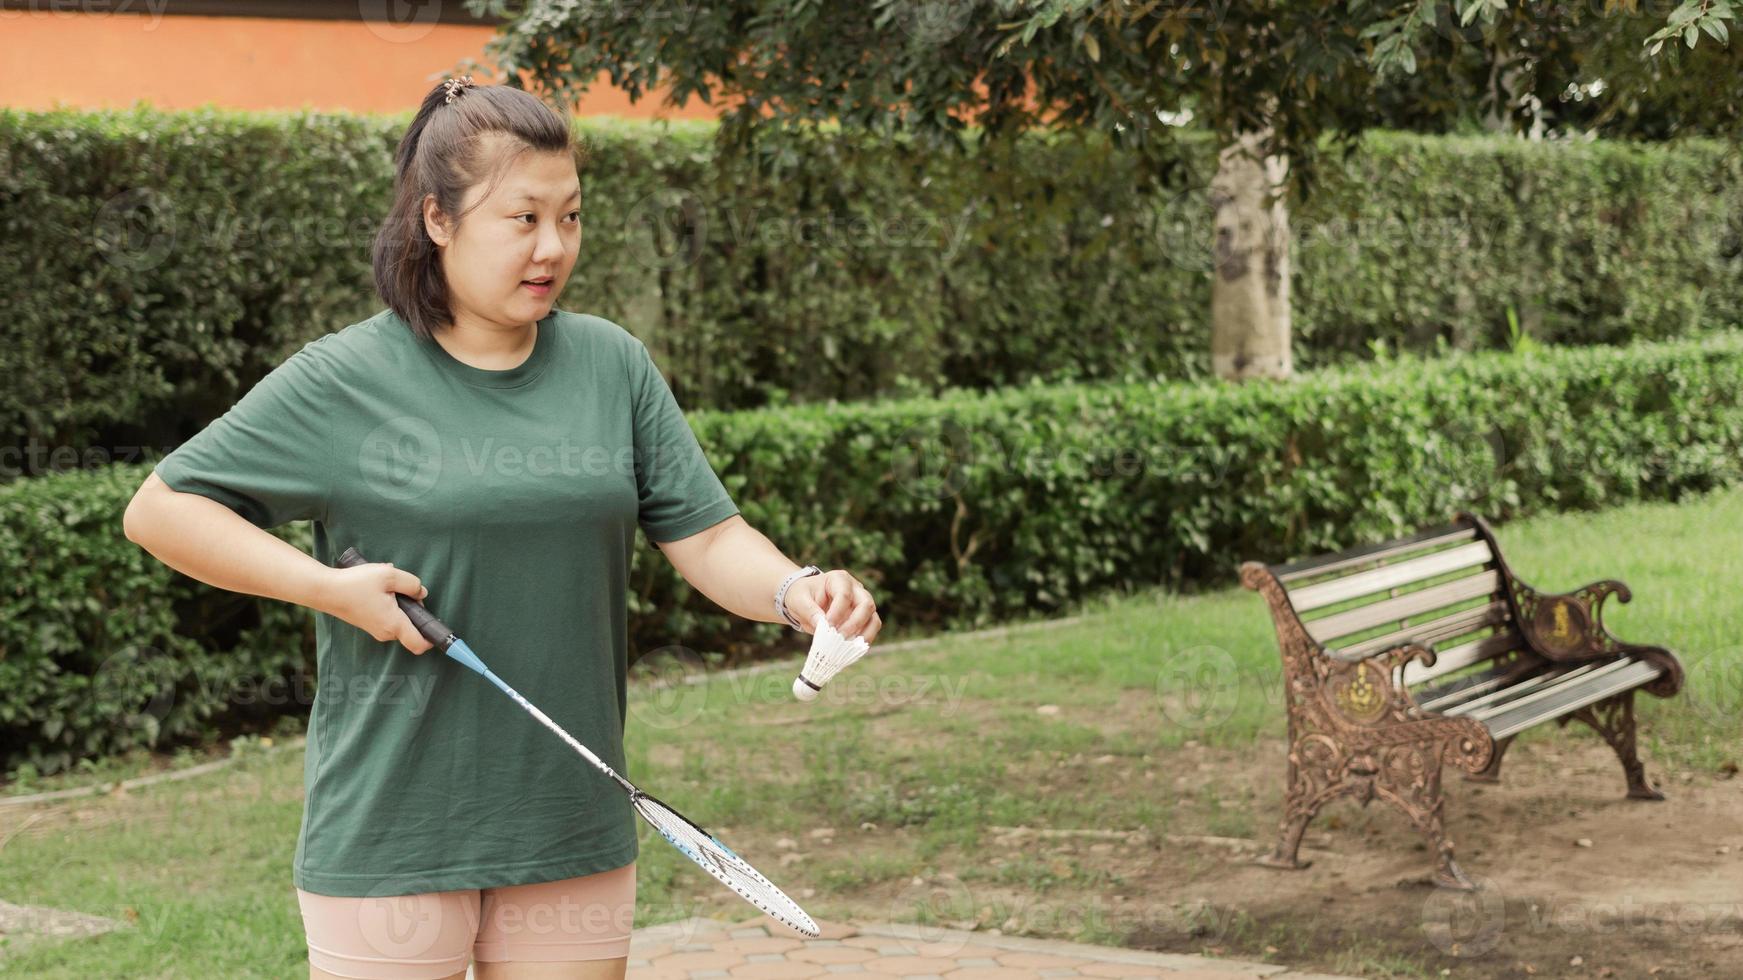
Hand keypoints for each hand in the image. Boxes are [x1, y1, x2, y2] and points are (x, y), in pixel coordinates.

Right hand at [315, 562, 434, 654]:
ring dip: (400, 605)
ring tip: (386, 587)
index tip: (441, 630)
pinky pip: (389, 617)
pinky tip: (377, 589)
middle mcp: (386, 632)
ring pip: (400, 620)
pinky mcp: (369, 624)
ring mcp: (376, 630)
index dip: (433, 639)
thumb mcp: (389, 575)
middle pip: (412, 627)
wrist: (324, 591)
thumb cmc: (355, 583)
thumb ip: (411, 584)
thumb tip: (422, 594)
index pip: (419, 644)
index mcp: (394, 624)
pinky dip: (390, 604)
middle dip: (415, 610)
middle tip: (403, 590)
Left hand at [783, 569, 881, 642]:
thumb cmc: (802, 596)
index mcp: (839, 579)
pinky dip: (863, 641)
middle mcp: (856, 589)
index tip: (827, 626)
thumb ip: (809, 611)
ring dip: (863, 635)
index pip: (844, 595)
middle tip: (839, 637)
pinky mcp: (863, 618)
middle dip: (854, 623)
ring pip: (874, 619)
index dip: (837, 612)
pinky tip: (851, 650)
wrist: (806, 600)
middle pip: (866, 604)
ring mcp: (862, 604)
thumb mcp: (799, 600)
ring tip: (848, 647)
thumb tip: (822, 625)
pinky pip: (871, 629)